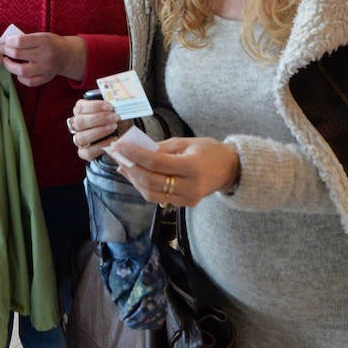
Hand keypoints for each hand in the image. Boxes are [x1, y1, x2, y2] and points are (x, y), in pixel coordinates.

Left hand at [0, 32, 84, 86]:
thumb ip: (18, 38)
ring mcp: (46, 69)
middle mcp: (46, 55)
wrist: (67, 55)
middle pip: (18, 55)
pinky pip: (29, 82)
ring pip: (21, 71)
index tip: (3, 42)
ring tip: (6, 61)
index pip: (20, 41)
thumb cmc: (49, 42)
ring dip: (9, 66)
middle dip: (4, 52)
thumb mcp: (37, 36)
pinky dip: (20, 78)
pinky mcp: (46, 78)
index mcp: (44, 41)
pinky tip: (18, 72)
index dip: (7, 42)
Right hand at [67, 97, 123, 161]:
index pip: (80, 108)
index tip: (110, 106)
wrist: (125, 138)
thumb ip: (115, 107)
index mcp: (81, 111)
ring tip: (114, 127)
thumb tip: (120, 105)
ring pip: (81, 137)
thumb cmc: (118, 120)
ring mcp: (79, 140)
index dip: (94, 106)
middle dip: (98, 119)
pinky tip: (113, 140)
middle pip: (80, 122)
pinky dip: (101, 146)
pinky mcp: (84, 153)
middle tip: (115, 117)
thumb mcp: (117, 111)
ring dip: (99, 131)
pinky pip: (88, 151)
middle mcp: (77, 125)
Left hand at [106, 135, 240, 206]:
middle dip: (130, 167)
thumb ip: (160, 147)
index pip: (155, 162)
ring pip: (151, 194)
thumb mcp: (185, 142)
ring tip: (123, 165)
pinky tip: (136, 176)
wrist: (231, 169)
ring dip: (134, 180)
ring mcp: (188, 198)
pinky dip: (144, 187)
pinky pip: (158, 198)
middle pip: (150, 181)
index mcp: (191, 166)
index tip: (118, 146)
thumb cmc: (208, 150)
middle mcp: (190, 186)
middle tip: (117, 155)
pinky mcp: (186, 204)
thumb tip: (134, 149)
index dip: (134, 154)